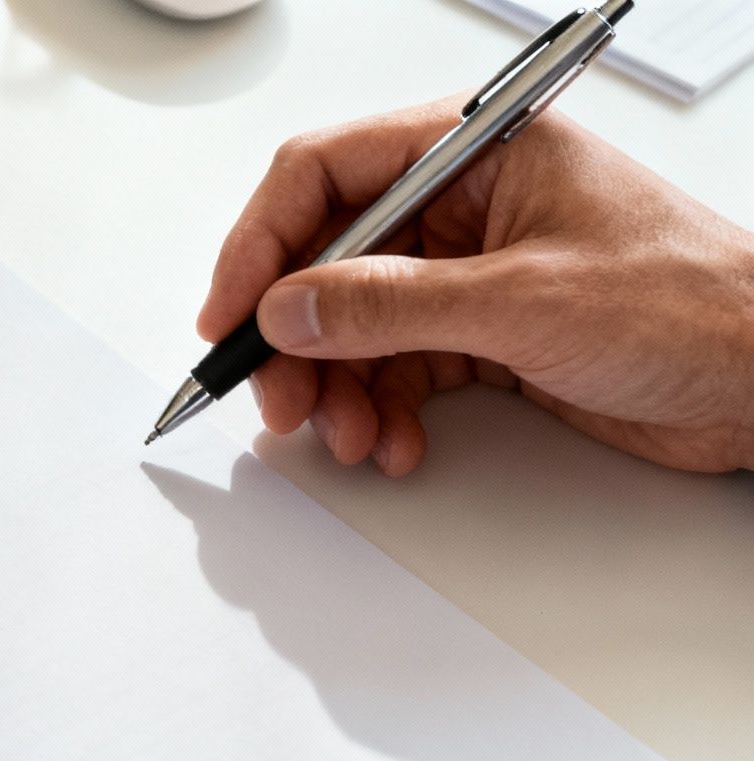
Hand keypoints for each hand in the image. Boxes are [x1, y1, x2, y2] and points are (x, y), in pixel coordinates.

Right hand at [200, 100, 753, 475]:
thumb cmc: (699, 306)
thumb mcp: (527, 302)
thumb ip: (392, 306)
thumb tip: (290, 308)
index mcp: (476, 150)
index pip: (325, 174)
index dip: (262, 244)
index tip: (231, 315)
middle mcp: (465, 204)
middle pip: (327, 261)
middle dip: (297, 339)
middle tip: (281, 399)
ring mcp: (472, 273)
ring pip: (354, 327)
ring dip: (338, 389)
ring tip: (349, 435)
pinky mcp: (485, 336)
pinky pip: (396, 370)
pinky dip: (382, 412)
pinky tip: (395, 441)